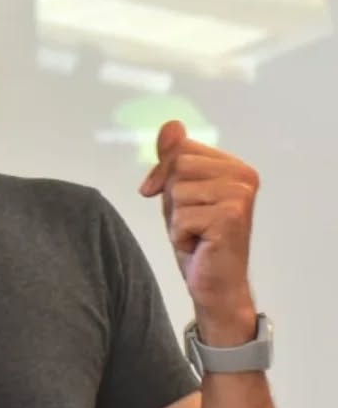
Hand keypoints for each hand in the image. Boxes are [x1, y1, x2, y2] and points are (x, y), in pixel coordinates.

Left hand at [140, 121, 259, 343]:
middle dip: (172, 199)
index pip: (180, 151)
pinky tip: (199, 245)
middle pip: (178, 168)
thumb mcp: (177, 193)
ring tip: (197, 233)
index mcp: (234, 166)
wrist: (213, 282)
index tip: (171, 199)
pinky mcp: (230, 218)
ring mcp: (240, 196)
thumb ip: (173, 158)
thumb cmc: (196, 237)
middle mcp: (244, 176)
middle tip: (192, 221)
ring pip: (177, 193)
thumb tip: (170, 125)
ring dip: (176, 220)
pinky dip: (180, 236)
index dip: (163, 176)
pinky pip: (179, 218)